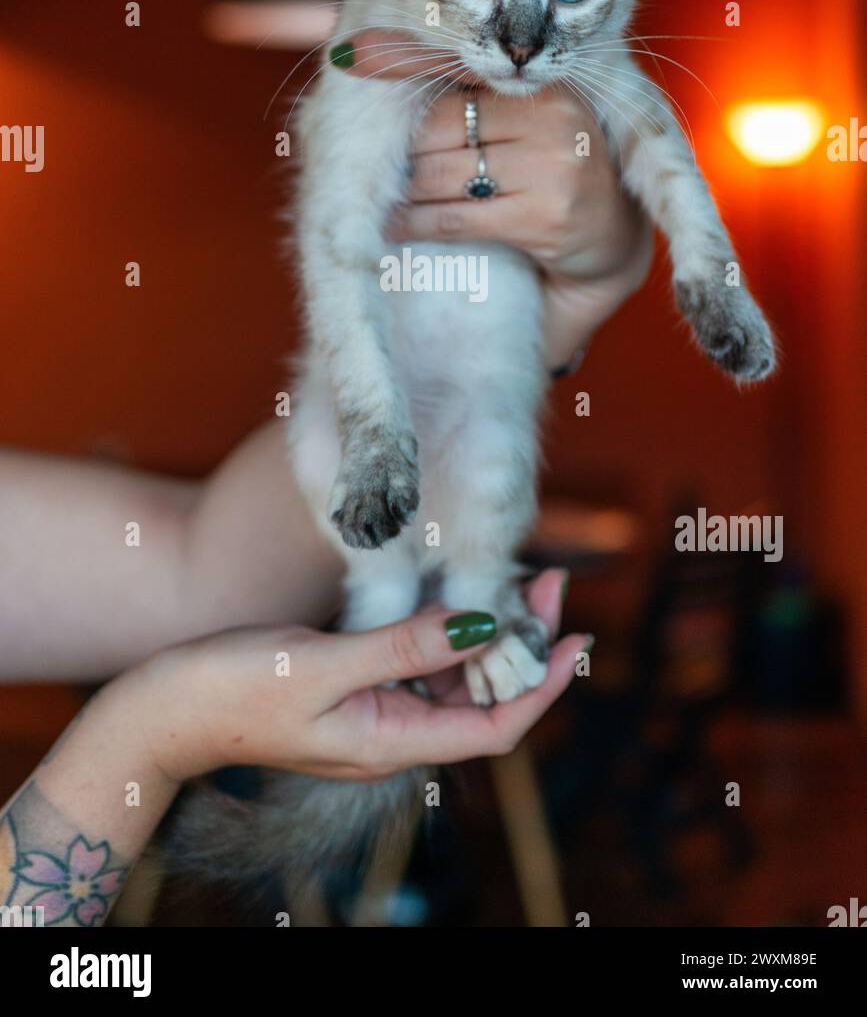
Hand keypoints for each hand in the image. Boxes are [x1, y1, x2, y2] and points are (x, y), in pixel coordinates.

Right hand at [134, 569, 589, 782]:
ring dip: (485, 630)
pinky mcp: (348, 684)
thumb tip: (483, 628)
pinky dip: (442, 627)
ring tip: (512, 577)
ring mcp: (370, 710)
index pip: (497, 725)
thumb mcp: (325, 665)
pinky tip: (449, 590)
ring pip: (450, 675)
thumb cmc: (235, 690)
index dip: (544, 684)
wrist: (162, 710)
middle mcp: (391, 731)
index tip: (578, 637)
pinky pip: (413, 660)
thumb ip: (404, 646)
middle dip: (522, 643)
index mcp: (393, 741)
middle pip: (480, 694)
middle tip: (547, 580)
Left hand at [336, 29, 652, 369]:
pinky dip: (414, 224)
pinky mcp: (544, 219)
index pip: (454, 87)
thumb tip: (356, 49)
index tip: (372, 112)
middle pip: (442, 133)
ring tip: (383, 198)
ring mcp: (552, 170)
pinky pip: (454, 218)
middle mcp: (555, 121)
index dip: (410, 106)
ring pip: (442, 177)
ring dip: (403, 193)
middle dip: (407, 156)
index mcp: (548, 87)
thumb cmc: (550, 169)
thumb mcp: (524, 120)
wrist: (610, 237)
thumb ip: (460, 87)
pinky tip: (395, 227)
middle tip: (383, 170)